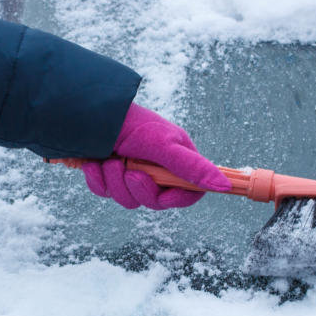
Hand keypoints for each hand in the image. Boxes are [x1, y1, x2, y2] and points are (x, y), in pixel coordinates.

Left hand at [82, 103, 230, 208]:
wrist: (90, 114)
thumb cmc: (131, 124)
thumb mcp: (165, 146)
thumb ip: (193, 167)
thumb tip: (225, 186)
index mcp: (176, 160)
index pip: (187, 192)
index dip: (176, 198)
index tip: (163, 194)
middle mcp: (155, 168)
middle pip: (154, 201)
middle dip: (138, 188)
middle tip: (129, 170)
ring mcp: (131, 172)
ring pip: (128, 199)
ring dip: (115, 182)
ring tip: (109, 160)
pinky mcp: (108, 175)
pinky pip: (106, 192)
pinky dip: (98, 180)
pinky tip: (95, 163)